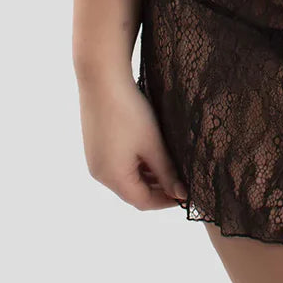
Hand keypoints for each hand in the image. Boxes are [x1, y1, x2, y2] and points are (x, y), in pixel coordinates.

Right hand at [78, 71, 187, 210]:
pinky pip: (118, 166)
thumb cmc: (129, 111)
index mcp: (113, 177)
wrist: (101, 79)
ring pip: (126, 178)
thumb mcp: (153, 144)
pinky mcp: (95, 147)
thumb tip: (182, 195)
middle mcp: (100, 173)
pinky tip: (152, 153)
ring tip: (171, 167)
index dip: (166, 201)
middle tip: (182, 181)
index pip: (143, 202)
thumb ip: (167, 172)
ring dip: (148, 177)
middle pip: (133, 192)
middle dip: (158, 190)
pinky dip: (136, 165)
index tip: (187, 195)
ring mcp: (96, 160)